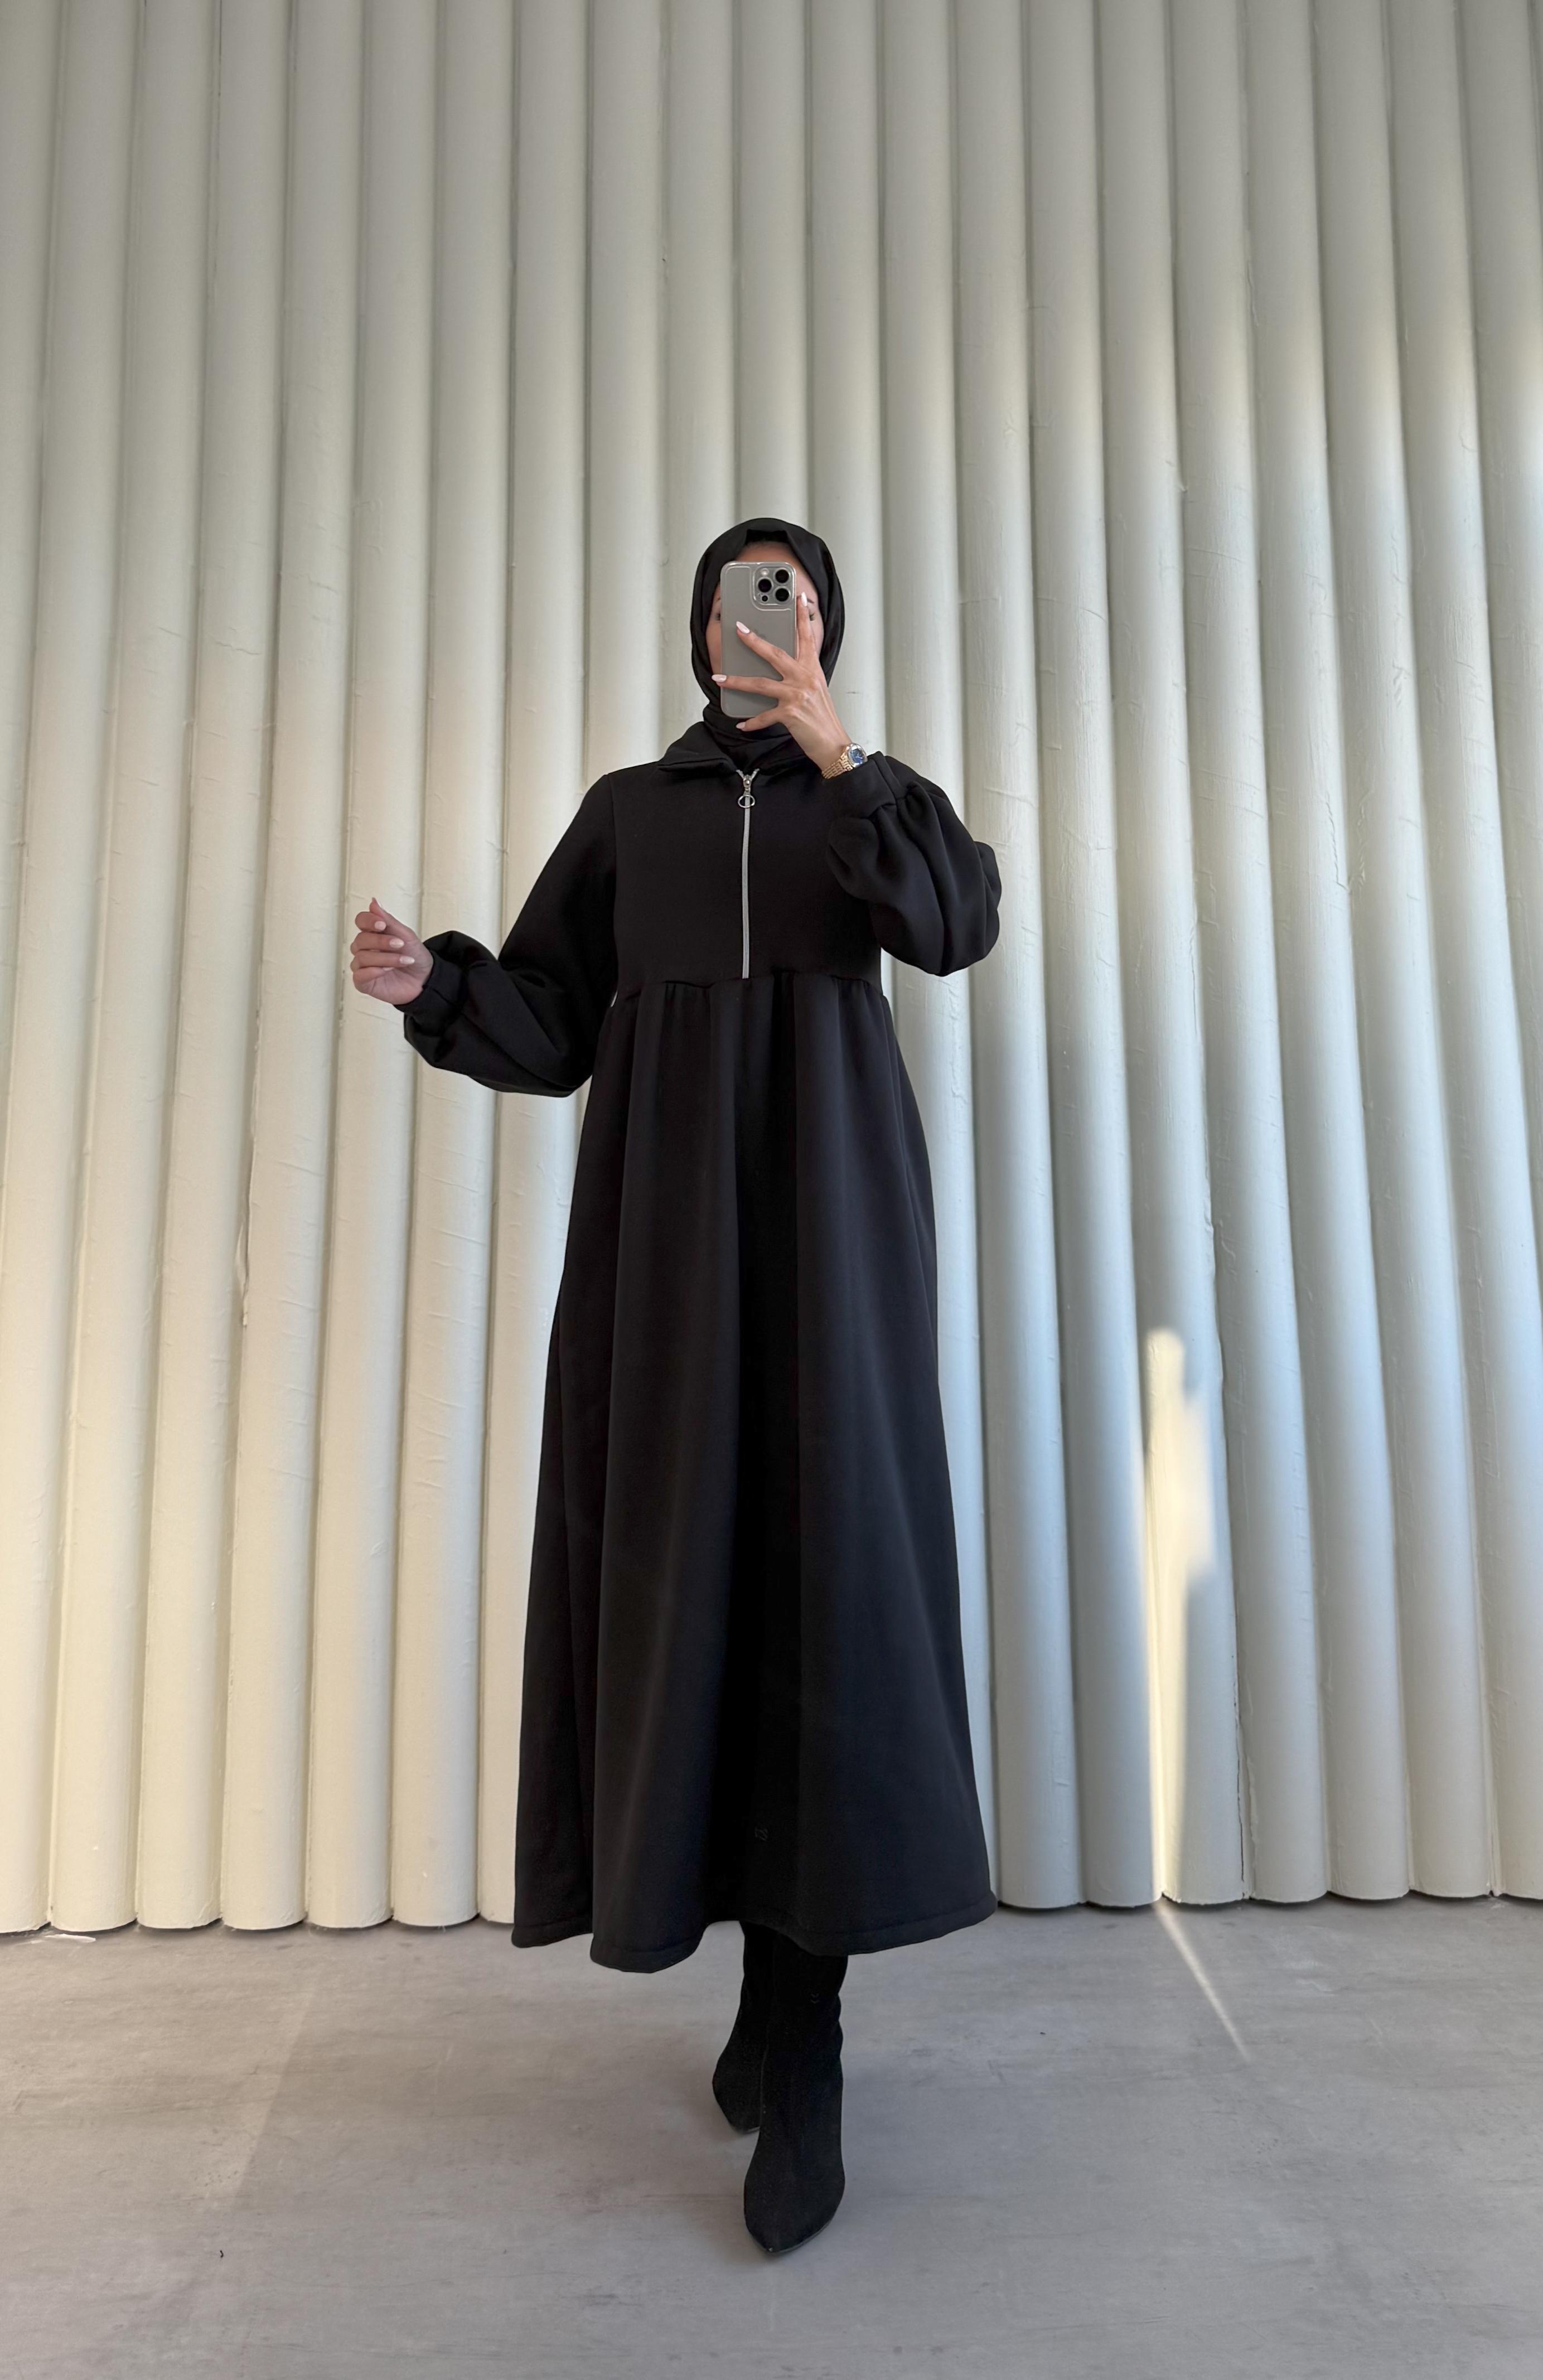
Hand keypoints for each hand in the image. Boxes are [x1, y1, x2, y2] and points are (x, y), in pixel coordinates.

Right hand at [350, 899, 431, 1004]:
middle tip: (399, 944)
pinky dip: (372, 972)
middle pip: (360, 939)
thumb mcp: (406, 936)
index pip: (360, 921)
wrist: (425, 980)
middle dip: (381, 941)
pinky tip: (386, 971)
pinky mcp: (364, 983)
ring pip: (361, 957)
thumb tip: (373, 902)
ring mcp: (363, 966)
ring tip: (403, 960)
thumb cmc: (415, 956)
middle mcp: (365, 949)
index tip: (382, 925)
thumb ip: (388, 920)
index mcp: (373, 934)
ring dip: (385, 958)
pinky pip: (358, 976)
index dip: (368, 921)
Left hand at [713, 591, 851, 774]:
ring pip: (760, 683)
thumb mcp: (816, 690)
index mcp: (812, 670)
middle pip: (775, 653)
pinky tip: (742, 724)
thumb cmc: (823, 718)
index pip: (807, 637)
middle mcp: (804, 678)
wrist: (833, 744)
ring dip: (736, 681)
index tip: (797, 597)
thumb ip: (800, 676)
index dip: (801, 616)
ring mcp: (796, 695)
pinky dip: (752, 722)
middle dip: (754, 640)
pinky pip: (764, 715)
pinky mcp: (790, 713)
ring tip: (720, 678)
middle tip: (740, 629)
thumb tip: (779, 670)